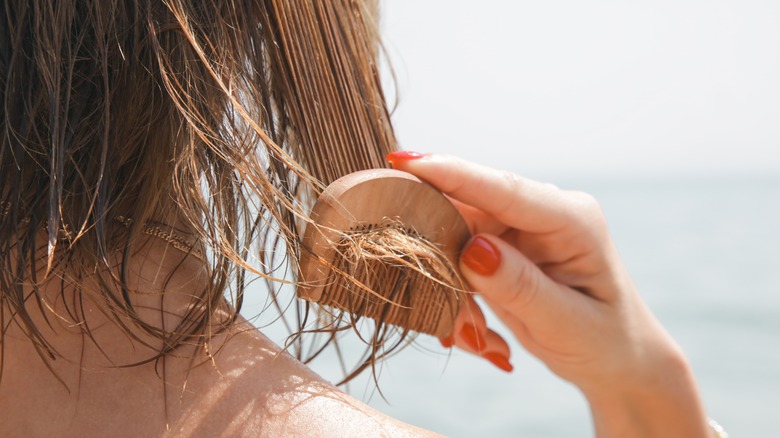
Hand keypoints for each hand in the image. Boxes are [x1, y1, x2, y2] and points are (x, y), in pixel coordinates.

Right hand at [388, 152, 709, 436]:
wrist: (615, 358)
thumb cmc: (604, 342)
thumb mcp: (567, 325)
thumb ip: (520, 287)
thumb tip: (473, 248)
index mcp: (571, 219)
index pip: (503, 189)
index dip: (451, 173)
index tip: (403, 160)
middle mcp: (542, 212)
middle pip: (467, 208)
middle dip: (442, 257)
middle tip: (451, 320)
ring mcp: (519, 226)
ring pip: (454, 236)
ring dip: (451, 287)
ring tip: (476, 338)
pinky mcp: (501, 244)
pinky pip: (458, 256)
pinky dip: (457, 295)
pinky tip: (476, 331)